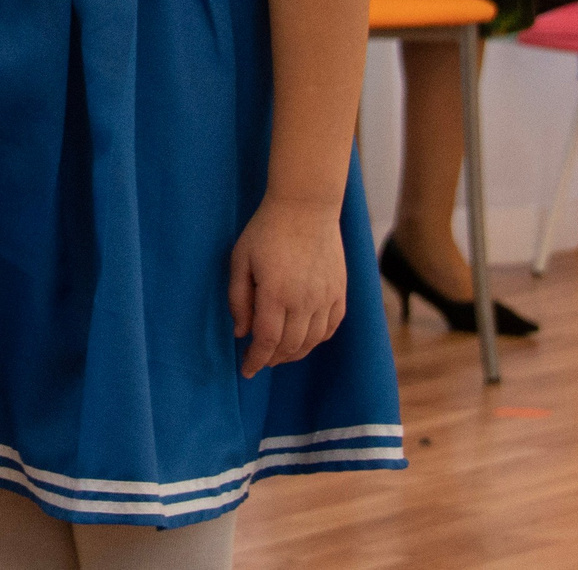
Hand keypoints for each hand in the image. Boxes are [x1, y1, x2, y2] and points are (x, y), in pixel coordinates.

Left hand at [228, 194, 347, 378]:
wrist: (306, 206)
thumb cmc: (266, 230)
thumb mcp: (240, 260)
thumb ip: (238, 299)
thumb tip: (241, 333)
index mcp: (275, 293)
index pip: (266, 341)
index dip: (256, 360)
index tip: (246, 371)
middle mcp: (304, 301)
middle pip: (289, 346)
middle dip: (271, 359)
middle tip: (259, 360)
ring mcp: (326, 297)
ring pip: (312, 341)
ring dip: (294, 353)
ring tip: (278, 353)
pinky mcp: (340, 291)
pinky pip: (331, 327)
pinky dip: (317, 340)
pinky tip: (305, 338)